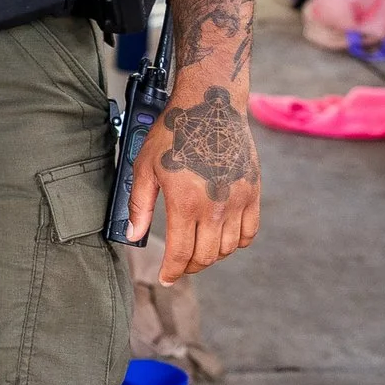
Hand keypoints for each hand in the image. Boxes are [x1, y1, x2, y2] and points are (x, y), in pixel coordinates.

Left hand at [131, 82, 261, 284]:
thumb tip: (133, 235)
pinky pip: (249, 232)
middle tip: (179, 265)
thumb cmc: (173, 134)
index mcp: (186, 203)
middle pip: (206, 256)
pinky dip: (236, 242)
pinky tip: (222, 238)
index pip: (181, 253)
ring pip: (228, 247)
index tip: (166, 278)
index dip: (172, 271)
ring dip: (212, 256)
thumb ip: (140, 205)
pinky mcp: (252, 192)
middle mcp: (215, 207)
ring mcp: (238, 200)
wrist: (210, 107)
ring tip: (197, 251)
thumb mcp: (145, 167)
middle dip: (190, 266)